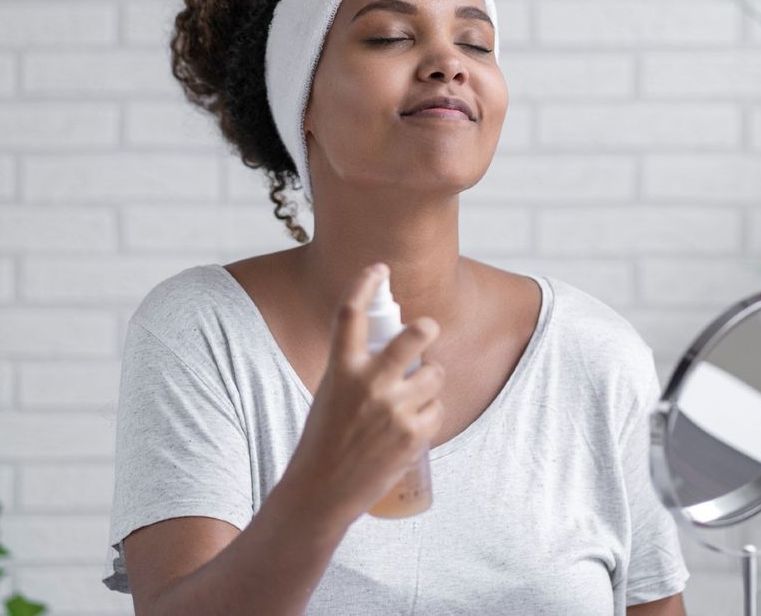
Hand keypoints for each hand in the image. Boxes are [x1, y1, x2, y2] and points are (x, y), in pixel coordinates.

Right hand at [283, 263, 445, 521]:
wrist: (321, 491)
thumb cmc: (324, 441)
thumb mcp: (330, 395)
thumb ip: (357, 372)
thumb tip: (394, 353)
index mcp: (341, 369)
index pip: (351, 315)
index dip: (365, 284)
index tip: (377, 269)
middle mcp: (369, 382)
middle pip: (415, 336)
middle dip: (427, 329)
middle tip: (427, 330)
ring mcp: (394, 407)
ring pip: (434, 374)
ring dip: (429, 382)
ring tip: (412, 398)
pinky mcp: (414, 433)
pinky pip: (438, 409)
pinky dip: (429, 416)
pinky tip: (411, 429)